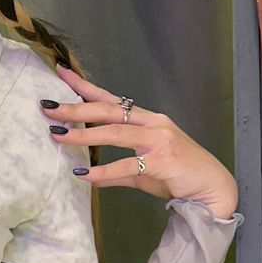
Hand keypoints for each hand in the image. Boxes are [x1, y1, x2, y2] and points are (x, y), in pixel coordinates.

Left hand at [40, 67, 238, 219]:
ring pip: (115, 133)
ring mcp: (158, 140)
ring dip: (84, 134)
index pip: (110, 99)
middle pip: (109, 110)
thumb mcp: (144, 171)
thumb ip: (118, 171)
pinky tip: (83, 173)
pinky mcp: (162, 161)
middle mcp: (152, 123)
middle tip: (49, 107)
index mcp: (147, 120)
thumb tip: (90, 174)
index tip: (61, 72)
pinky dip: (102, 171)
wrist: (212, 189)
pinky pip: (126, 166)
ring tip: (58, 135)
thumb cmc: (179, 176)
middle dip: (77, 108)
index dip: (85, 86)